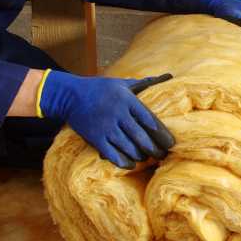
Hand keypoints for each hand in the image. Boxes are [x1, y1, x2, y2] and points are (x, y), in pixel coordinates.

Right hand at [38, 70, 174, 167]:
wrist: (70, 95)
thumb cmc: (100, 88)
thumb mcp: (122, 83)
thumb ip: (145, 83)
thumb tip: (169, 76)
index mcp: (127, 99)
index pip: (150, 119)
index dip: (162, 134)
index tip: (170, 143)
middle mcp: (117, 113)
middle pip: (141, 137)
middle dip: (154, 149)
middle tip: (162, 155)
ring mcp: (105, 127)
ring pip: (128, 147)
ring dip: (140, 156)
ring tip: (147, 158)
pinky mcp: (95, 137)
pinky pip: (112, 155)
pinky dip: (123, 162)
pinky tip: (131, 164)